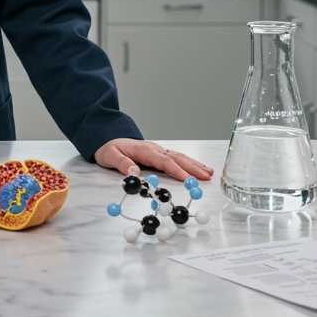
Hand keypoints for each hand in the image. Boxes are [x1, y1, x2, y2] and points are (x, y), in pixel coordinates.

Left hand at [94, 137, 213, 181]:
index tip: (187, 179)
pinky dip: (190, 162)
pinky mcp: (159, 153)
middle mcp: (154, 149)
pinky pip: (177, 157)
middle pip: (177, 158)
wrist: (107, 137)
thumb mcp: (110, 156)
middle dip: (193, 168)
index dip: (176, 170)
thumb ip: (122, 164)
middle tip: (207, 176)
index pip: (163, 161)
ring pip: (180, 157)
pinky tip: (199, 168)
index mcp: (144, 150)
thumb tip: (134, 172)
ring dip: (195, 164)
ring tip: (209, 172)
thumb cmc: (109, 148)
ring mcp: (158, 150)